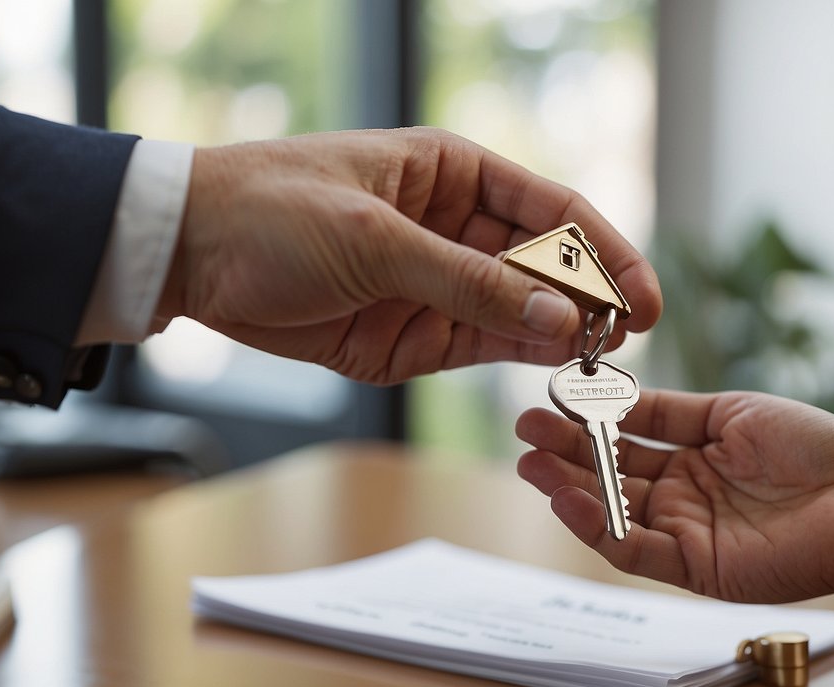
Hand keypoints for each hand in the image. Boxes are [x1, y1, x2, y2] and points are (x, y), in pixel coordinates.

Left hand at [159, 128, 659, 382]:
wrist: (190, 257)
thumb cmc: (274, 210)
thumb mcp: (376, 239)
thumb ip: (470, 281)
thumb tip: (558, 316)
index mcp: (454, 173)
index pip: (554, 213)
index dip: (606, 253)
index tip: (643, 297)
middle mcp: (457, 228)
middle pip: (548, 266)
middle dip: (591, 300)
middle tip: (627, 339)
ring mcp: (440, 284)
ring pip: (523, 311)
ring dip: (561, 334)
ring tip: (602, 359)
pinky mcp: (416, 336)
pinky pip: (483, 344)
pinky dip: (518, 357)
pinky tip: (554, 365)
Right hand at [516, 389, 833, 602]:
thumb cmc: (814, 450)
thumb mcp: (732, 413)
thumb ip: (670, 411)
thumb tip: (613, 392)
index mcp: (689, 458)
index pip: (622, 440)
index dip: (584, 423)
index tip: (548, 399)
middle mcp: (679, 498)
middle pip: (608, 477)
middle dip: (563, 455)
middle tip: (523, 431)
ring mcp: (685, 534)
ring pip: (613, 514)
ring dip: (569, 490)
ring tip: (531, 463)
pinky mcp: (695, 569)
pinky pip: (636, 551)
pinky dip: (601, 527)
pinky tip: (572, 499)